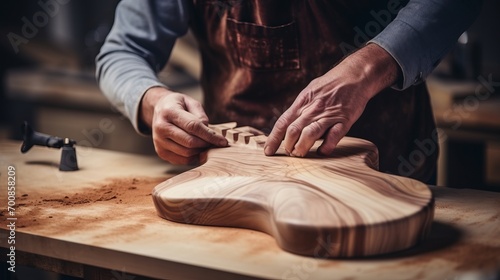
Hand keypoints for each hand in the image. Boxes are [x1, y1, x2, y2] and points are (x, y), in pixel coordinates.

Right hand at [139, 87, 227, 163]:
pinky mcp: (161, 152)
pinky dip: (193, 156)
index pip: (193, 127)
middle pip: (190, 142)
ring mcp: (159, 142)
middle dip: (206, 144)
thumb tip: (209, 132)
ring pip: (187, 153)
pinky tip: (196, 148)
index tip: (223, 141)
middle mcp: (161, 128)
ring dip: (200, 150)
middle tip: (215, 142)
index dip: (210, 135)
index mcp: (169, 112)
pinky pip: (182, 160)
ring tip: (205, 143)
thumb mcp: (190, 102)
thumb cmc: (178, 105)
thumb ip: (200, 116)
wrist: (158, 109)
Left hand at [264, 44, 399, 156]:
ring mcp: (328, 115)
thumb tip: (288, 123)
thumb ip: (300, 107)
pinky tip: (321, 152)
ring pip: (310, 134)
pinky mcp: (344, 120)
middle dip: (288, 145)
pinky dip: (326, 147)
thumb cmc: (331, 84)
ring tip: (300, 154)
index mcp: (302, 102)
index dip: (273, 138)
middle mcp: (313, 109)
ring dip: (302, 148)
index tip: (268, 151)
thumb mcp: (310, 91)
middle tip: (289, 153)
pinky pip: (333, 137)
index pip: (283, 122)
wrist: (355, 75)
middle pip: (293, 130)